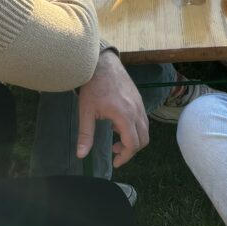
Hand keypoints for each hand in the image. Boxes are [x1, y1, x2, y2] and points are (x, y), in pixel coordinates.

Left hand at [76, 50, 148, 166]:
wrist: (102, 63)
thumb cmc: (93, 86)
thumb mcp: (86, 111)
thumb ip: (86, 134)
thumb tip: (81, 155)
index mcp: (124, 115)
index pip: (133, 144)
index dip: (125, 157)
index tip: (115, 162)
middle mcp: (136, 110)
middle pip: (143, 139)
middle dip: (131, 150)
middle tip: (115, 150)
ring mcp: (139, 104)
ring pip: (145, 129)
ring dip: (133, 138)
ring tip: (115, 136)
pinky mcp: (139, 99)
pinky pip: (143, 119)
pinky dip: (134, 128)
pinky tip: (118, 122)